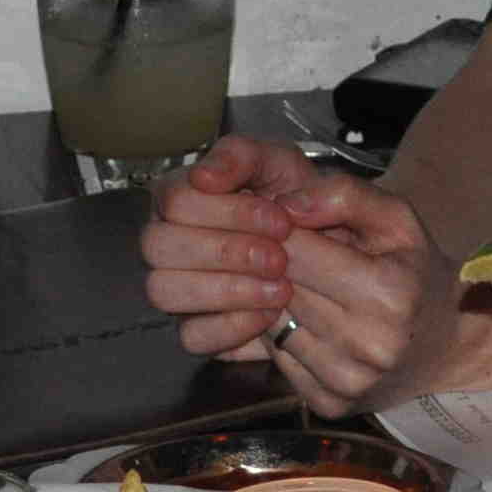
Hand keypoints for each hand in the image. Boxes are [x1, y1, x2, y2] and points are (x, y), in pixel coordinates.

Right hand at [139, 137, 319, 360]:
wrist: (332, 253)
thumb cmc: (299, 202)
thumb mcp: (281, 163)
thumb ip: (244, 156)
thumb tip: (205, 176)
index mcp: (182, 195)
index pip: (175, 200)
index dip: (228, 212)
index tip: (280, 220)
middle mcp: (169, 240)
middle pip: (158, 246)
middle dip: (227, 251)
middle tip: (280, 257)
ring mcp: (177, 286)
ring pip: (163, 291)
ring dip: (227, 289)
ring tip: (281, 288)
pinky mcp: (195, 328)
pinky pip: (191, 335)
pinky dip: (232, 327)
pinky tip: (270, 315)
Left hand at [140, 137, 478, 415]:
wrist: (445, 346)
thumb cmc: (415, 271)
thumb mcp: (396, 219)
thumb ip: (343, 195)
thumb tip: (284, 205)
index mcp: (389, 293)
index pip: (295, 250)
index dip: (280, 230)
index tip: (280, 223)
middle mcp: (368, 344)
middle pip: (280, 287)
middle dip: (274, 264)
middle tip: (281, 252)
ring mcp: (346, 380)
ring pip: (271, 323)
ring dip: (273, 300)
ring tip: (298, 285)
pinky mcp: (327, 404)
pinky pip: (277, 357)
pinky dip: (281, 335)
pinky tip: (304, 319)